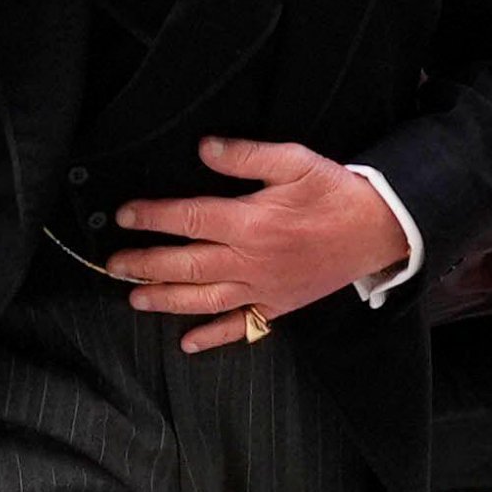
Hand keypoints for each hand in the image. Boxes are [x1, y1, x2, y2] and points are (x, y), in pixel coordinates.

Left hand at [108, 137, 410, 353]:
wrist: (378, 231)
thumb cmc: (335, 193)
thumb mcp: (296, 161)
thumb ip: (247, 156)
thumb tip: (204, 148)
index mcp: (251, 222)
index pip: (189, 218)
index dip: (153, 216)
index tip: (124, 215)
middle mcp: (251, 261)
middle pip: (187, 264)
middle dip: (145, 265)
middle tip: (113, 265)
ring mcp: (263, 289)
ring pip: (204, 300)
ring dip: (166, 300)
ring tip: (134, 299)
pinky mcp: (278, 306)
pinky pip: (241, 327)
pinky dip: (213, 338)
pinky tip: (188, 344)